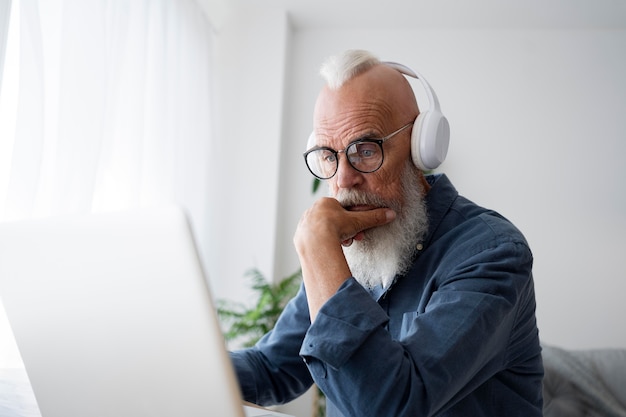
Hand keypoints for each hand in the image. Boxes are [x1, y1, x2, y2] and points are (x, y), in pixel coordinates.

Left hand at [293, 197, 395, 320]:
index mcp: (325, 202)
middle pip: (333, 221)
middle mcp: (312, 210)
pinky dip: (322, 244)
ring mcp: (304, 223)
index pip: (342, 210)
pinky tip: (328, 249)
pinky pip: (314, 239)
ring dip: (335, 238)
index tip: (357, 231)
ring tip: (341, 245)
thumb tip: (391, 214)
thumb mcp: (358, 222)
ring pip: (324, 230)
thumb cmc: (336, 228)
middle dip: (345, 232)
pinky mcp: (300, 236)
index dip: (352, 222)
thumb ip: (374, 217)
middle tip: (351, 241)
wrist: (316, 242)